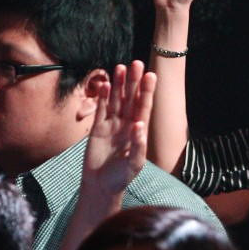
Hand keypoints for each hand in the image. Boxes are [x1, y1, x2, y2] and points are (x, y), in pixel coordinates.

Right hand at [83, 61, 156, 196]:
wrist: (101, 186)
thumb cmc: (121, 177)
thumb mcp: (135, 164)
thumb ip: (138, 145)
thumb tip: (139, 125)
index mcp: (139, 131)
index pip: (144, 107)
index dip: (147, 92)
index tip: (151, 76)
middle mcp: (126, 124)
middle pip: (131, 99)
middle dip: (134, 82)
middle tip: (137, 63)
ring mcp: (112, 125)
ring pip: (116, 101)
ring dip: (119, 85)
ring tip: (121, 68)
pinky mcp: (97, 129)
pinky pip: (102, 110)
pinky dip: (104, 98)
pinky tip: (107, 84)